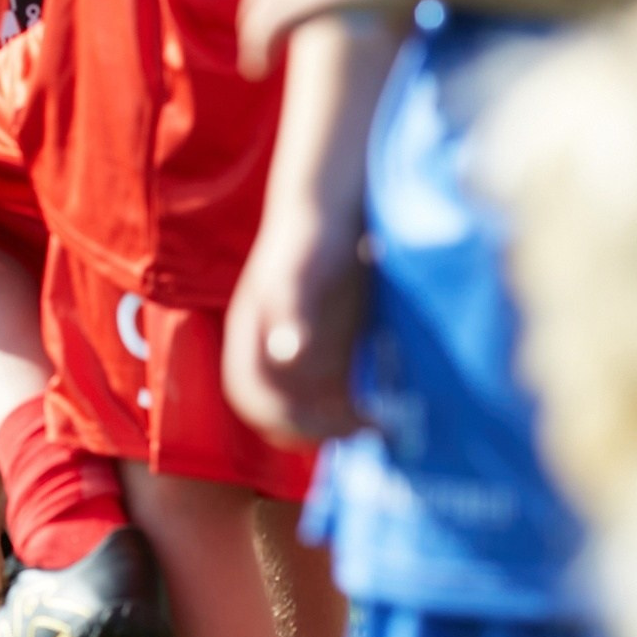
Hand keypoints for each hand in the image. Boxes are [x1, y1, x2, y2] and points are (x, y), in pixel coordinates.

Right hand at [222, 207, 367, 445]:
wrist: (336, 209)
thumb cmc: (312, 237)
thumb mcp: (301, 272)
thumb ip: (292, 312)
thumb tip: (287, 356)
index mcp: (249, 335)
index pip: (250, 396)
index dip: (285, 418)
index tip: (333, 423)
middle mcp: (270, 350)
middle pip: (279, 411)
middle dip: (318, 427)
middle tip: (366, 425)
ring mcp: (298, 353)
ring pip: (309, 407)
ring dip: (340, 421)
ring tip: (383, 418)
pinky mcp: (327, 350)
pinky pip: (334, 394)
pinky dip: (357, 404)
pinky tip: (387, 398)